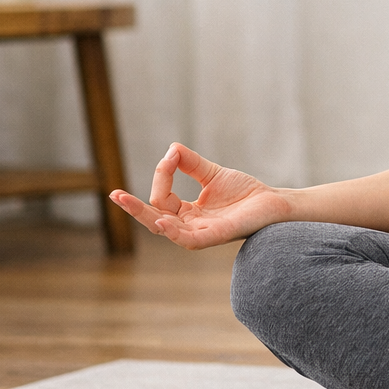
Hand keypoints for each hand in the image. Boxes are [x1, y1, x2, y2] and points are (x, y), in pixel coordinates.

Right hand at [108, 142, 292, 249]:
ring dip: (148, 218)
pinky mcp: (218, 236)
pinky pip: (190, 239)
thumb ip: (190, 163)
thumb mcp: (212, 174)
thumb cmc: (244, 193)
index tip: (170, 156)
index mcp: (187, 214)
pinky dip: (174, 231)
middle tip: (114, 194)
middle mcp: (191, 227)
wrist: (274, 202)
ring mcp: (203, 234)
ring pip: (167, 230)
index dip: (162, 176)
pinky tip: (161, 221)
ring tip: (131, 204)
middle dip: (133, 208)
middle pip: (155, 219)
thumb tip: (170, 149)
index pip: (161, 199)